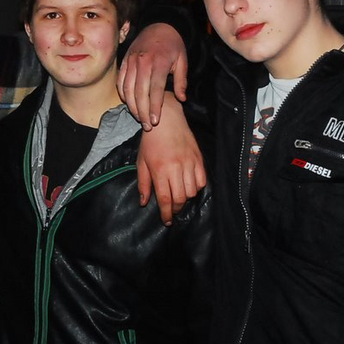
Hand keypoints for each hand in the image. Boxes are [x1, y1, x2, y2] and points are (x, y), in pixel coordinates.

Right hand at [118, 23, 188, 128]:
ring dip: (132, 106)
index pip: (155, 90)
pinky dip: (123, 94)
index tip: (155, 121)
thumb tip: (182, 99)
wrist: (159, 25)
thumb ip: (182, 81)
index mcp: (159, 62)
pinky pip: (120, 81)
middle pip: (140, 93)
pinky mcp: (124, 61)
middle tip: (147, 126)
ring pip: (127, 89)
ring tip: (139, 118)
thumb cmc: (173, 45)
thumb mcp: (182, 60)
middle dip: (143, 112)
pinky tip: (128, 104)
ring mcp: (131, 62)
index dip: (155, 107)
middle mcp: (143, 63)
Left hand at [136, 93, 205, 223]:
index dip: (166, 214)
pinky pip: (202, 181)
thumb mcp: (141, 163)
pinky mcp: (199, 159)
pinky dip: (196, 188)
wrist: (166, 121)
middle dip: (176, 209)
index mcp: (160, 170)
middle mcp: (176, 168)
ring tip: (179, 198)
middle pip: (180, 199)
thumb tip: (144, 202)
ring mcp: (189, 163)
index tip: (166, 221)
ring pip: (192, 192)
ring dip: (185, 199)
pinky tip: (189, 187)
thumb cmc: (151, 143)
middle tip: (171, 210)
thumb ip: (143, 183)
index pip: (165, 199)